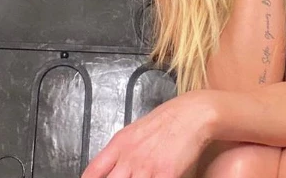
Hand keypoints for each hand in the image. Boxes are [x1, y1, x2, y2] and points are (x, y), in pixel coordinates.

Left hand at [81, 91, 212, 177]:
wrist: (194, 113)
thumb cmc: (170, 119)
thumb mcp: (137, 129)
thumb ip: (123, 149)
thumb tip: (113, 164)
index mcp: (119, 144)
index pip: (92, 173)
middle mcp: (129, 157)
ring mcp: (146, 167)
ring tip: (145, 177)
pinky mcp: (165, 174)